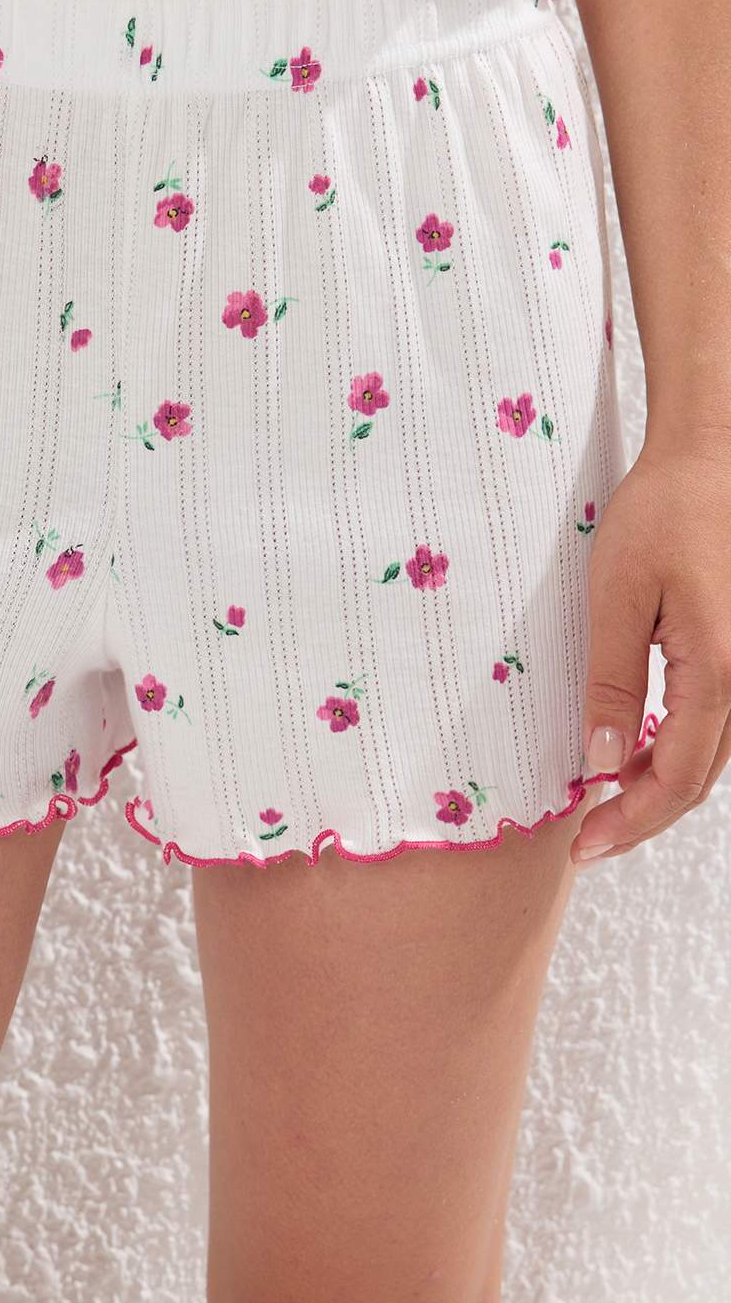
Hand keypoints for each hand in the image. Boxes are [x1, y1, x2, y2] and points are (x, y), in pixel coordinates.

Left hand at [575, 431, 730, 864]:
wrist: (712, 456)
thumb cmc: (662, 511)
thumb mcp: (615, 594)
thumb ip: (612, 681)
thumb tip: (603, 759)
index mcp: (719, 670)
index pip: (677, 779)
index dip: (631, 821)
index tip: (586, 845)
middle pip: (700, 777)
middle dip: (642, 813)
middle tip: (587, 839)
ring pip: (712, 753)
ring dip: (661, 782)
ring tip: (603, 797)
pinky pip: (717, 719)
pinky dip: (678, 746)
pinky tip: (637, 748)